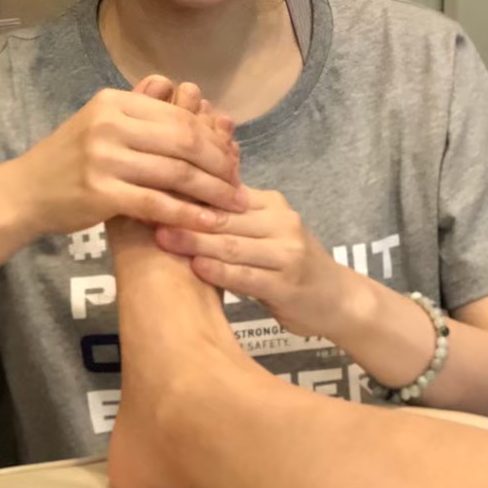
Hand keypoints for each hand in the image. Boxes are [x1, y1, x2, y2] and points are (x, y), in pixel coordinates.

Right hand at [2, 77, 246, 237]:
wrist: (24, 193)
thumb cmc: (69, 158)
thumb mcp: (100, 120)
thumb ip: (138, 106)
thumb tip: (176, 86)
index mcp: (115, 102)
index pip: (179, 116)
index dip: (213, 138)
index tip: (234, 156)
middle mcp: (110, 124)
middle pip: (184, 141)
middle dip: (219, 164)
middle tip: (240, 183)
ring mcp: (104, 158)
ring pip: (176, 172)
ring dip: (212, 191)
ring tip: (234, 205)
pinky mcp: (100, 194)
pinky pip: (157, 203)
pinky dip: (188, 214)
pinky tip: (208, 223)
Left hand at [155, 186, 349, 337]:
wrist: (339, 299)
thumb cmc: (292, 264)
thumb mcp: (267, 231)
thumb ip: (234, 215)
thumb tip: (185, 193)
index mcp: (271, 204)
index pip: (224, 192)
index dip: (190, 190)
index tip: (155, 187)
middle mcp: (281, 221)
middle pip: (225, 216)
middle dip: (185, 214)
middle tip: (148, 211)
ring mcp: (286, 253)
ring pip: (233, 243)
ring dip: (195, 241)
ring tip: (163, 238)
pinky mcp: (286, 284)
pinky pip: (246, 275)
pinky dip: (218, 270)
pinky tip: (196, 267)